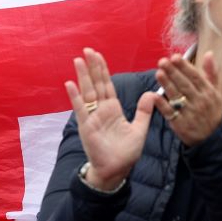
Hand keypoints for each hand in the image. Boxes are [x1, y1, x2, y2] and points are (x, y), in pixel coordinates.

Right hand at [64, 48, 153, 190]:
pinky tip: (70, 84)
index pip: (107, 85)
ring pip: (87, 92)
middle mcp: (101, 110)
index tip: (98, 55)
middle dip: (92, 67)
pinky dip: (75, 97)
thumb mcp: (139, 129)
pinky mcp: (87, 126)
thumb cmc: (126, 153)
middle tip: (87, 50)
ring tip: (78, 60)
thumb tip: (152, 94)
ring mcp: (92, 117)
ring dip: (83, 76)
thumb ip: (143, 111)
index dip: (103, 70)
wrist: (116, 170)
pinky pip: (80, 109)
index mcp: (113, 109)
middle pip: (96, 84)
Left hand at [153, 52, 221, 146]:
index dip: (185, 67)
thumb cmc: (211, 110)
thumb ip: (211, 73)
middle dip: (173, 72)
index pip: (195, 77)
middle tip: (162, 61)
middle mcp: (200, 102)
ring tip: (158, 73)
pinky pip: (170, 113)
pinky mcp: (180, 125)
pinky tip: (154, 96)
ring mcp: (190, 114)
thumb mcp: (216, 92)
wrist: (212, 138)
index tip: (175, 57)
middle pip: (185, 85)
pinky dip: (162, 105)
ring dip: (166, 85)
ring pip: (177, 97)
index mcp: (208, 92)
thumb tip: (209, 53)